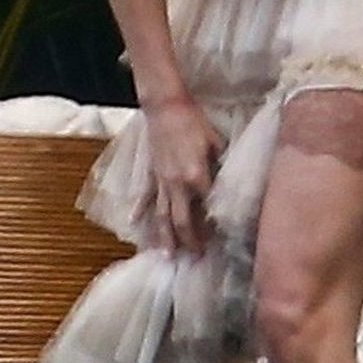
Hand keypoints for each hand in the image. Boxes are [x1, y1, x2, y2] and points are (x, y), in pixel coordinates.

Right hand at [140, 96, 224, 254]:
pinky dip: (140, 211)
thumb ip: (221, 166)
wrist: (165, 106)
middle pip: (182, 220)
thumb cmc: (193, 121)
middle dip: (190, 241)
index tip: (223, 238)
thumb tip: (228, 184)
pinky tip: (134, 224)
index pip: (208, 207)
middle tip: (197, 256)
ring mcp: (161, 181)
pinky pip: (145, 197)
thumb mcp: (216, 143)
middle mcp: (177, 184)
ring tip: (168, 257)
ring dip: (165, 237)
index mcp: (196, 175)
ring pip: (162, 215)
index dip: (215, 224)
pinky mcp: (151, 174)